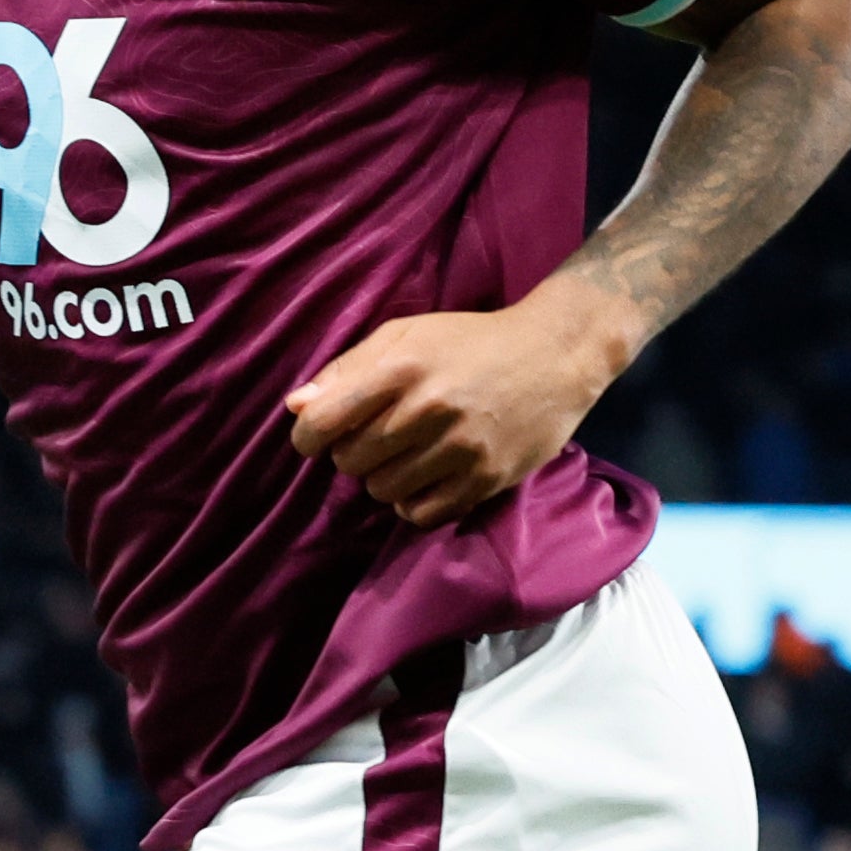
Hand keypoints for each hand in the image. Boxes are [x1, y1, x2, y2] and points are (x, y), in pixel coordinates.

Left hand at [285, 283, 634, 528]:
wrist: (554, 355)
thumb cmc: (470, 342)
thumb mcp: (406, 336)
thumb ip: (348, 369)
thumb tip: (295, 406)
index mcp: (401, 368)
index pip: (322, 423)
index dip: (308, 436)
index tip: (319, 435)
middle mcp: (427, 410)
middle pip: (350, 462)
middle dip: (353, 453)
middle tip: (379, 437)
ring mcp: (459, 448)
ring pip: (382, 491)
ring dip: (385, 478)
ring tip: (408, 454)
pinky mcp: (485, 479)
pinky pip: (420, 514)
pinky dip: (414, 502)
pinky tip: (427, 476)